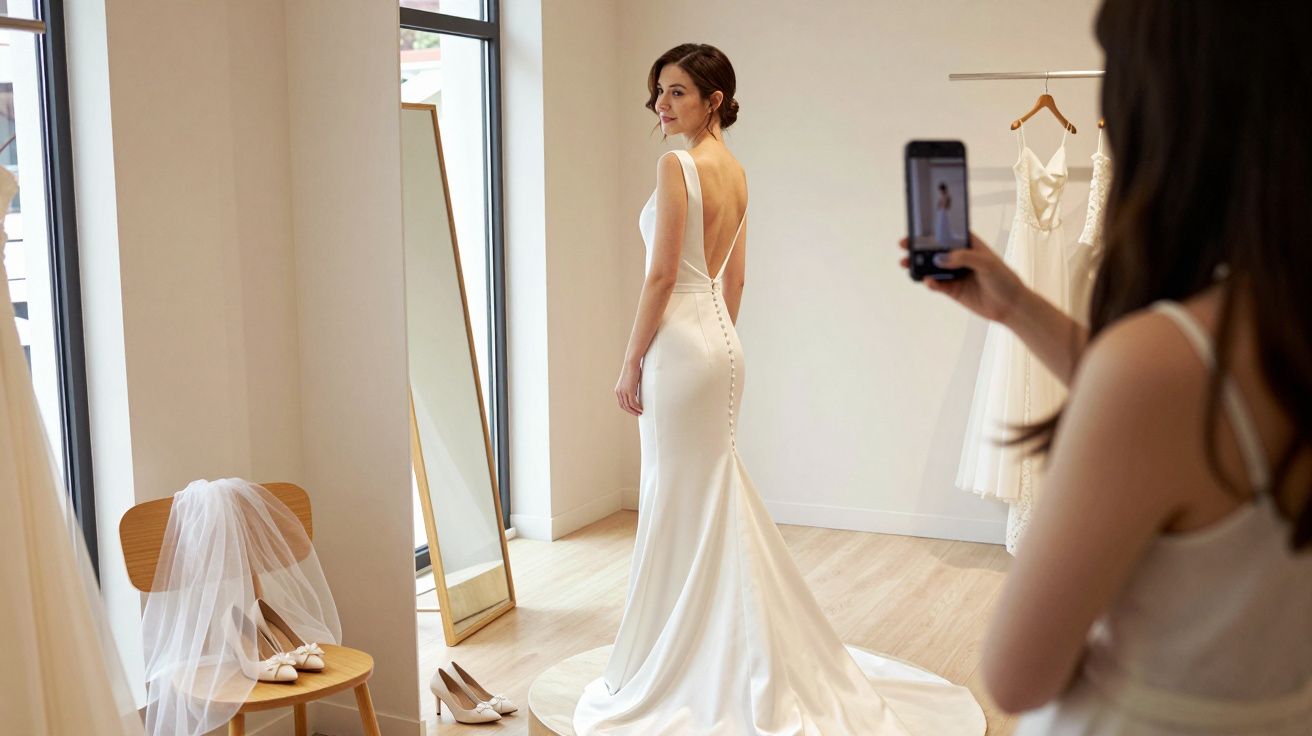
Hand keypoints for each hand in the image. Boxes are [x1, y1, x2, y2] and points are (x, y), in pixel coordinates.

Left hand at [615, 361, 642, 415]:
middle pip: (624, 406)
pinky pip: (633, 403)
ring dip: (634, 411)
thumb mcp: (631, 381)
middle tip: (638, 414)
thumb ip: (631, 387)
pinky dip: (637, 407)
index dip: (627, 408)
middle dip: (631, 411)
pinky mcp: (629, 391)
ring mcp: (623, 392)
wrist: (631, 363)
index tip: (633, 410)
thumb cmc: (633, 369)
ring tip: (640, 412)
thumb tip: (636, 392)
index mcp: (618, 390)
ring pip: (628, 406)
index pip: (621, 403)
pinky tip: (641, 409)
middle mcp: (619, 392)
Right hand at [899, 233, 1027, 324]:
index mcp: (970, 245)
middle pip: (936, 250)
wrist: (1011, 306)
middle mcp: (960, 258)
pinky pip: (937, 285)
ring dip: (920, 265)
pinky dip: (930, 283)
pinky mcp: (953, 290)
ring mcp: (955, 274)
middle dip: (920, 247)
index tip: (918, 228)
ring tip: (908, 264)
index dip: (933, 230)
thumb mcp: (986, 263)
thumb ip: (963, 258)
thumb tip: (939, 259)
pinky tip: (928, 281)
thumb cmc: (1004, 279)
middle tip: (905, 246)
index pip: (948, 233)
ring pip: (933, 267)